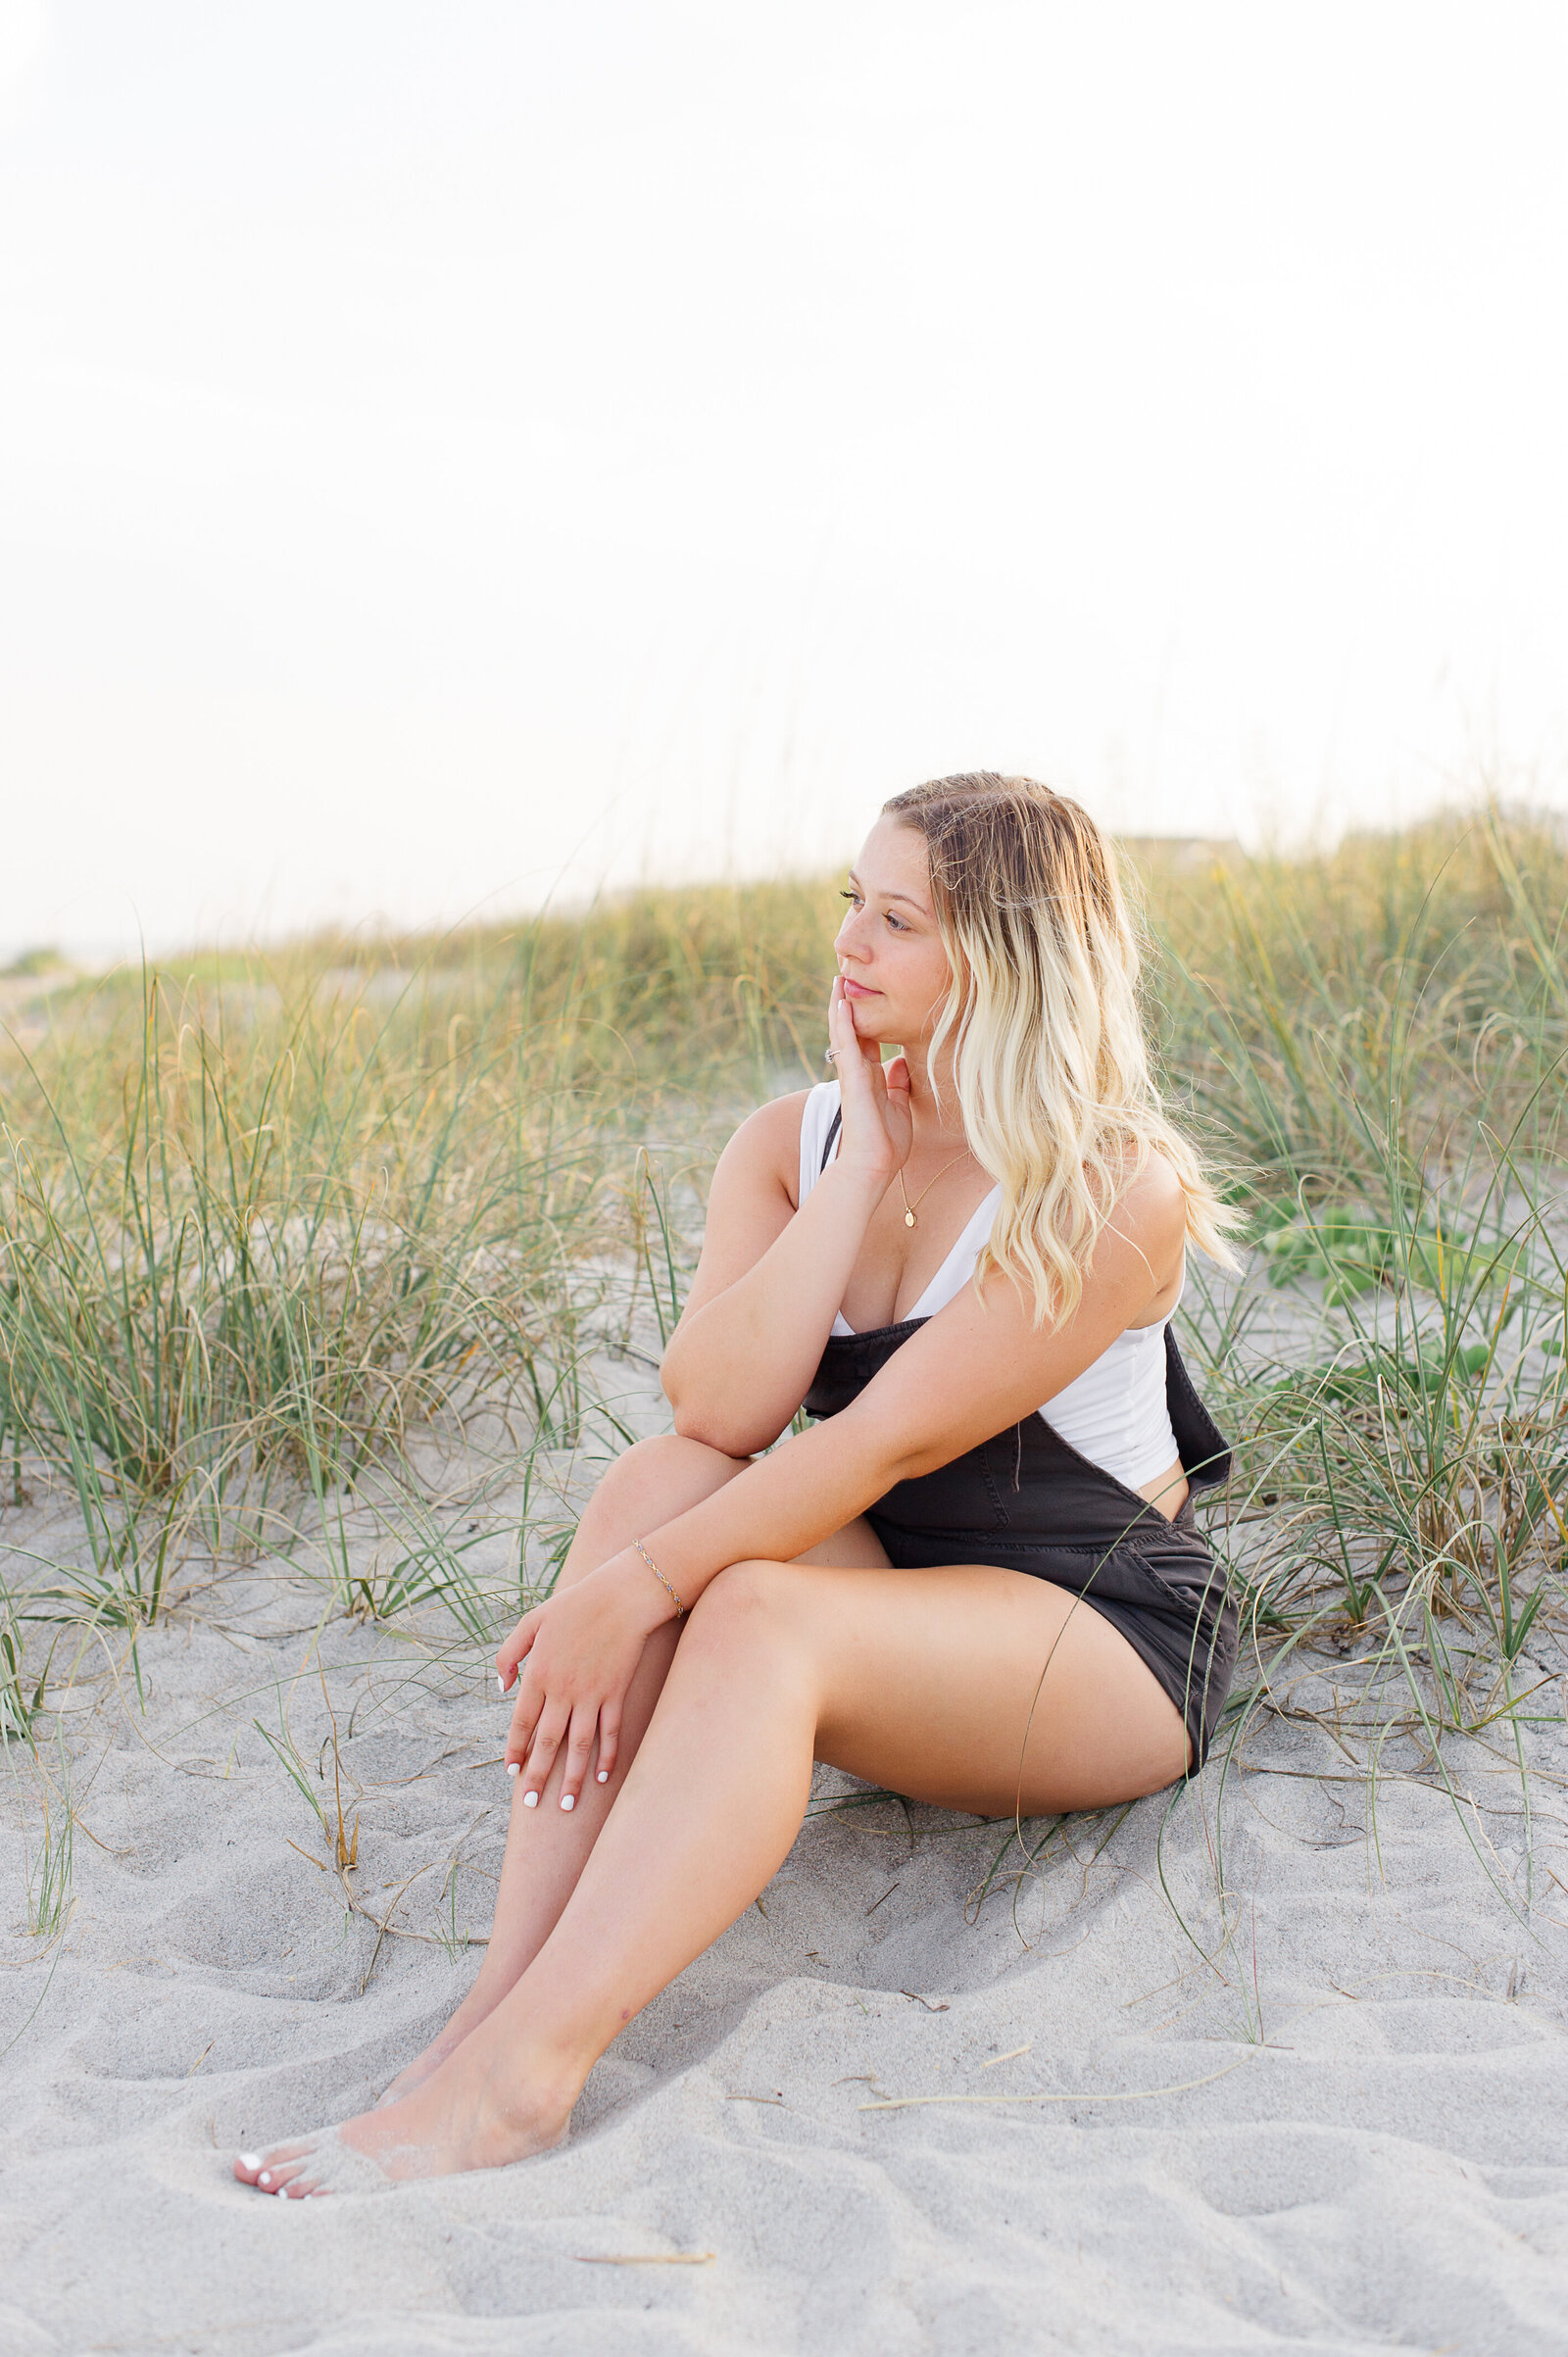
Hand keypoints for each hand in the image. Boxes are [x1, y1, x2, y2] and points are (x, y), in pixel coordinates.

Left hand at [495, 1552, 673, 1806]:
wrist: (621, 1596)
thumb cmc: (574, 1604)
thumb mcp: (531, 1621)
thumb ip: (509, 1654)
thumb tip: (501, 1688)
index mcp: (539, 1674)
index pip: (522, 1723)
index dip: (516, 1750)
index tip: (512, 1772)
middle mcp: (563, 1690)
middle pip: (548, 1743)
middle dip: (538, 1777)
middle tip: (531, 1804)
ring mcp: (592, 1694)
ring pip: (579, 1746)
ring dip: (572, 1778)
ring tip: (567, 1805)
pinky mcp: (616, 1693)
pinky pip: (610, 1732)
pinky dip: (606, 1757)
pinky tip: (601, 1777)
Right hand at [827, 975, 911, 1181]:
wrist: (873, 1166)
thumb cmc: (885, 1145)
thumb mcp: (899, 1107)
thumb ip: (897, 1085)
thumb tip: (900, 1064)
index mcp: (869, 1079)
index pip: (865, 1042)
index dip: (864, 1021)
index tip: (864, 998)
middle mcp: (857, 1074)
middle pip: (850, 1032)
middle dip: (847, 1006)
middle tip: (844, 978)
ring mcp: (852, 1075)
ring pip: (843, 1033)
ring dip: (839, 1006)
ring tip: (838, 980)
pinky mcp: (851, 1080)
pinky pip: (846, 1045)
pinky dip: (843, 1023)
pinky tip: (841, 1002)